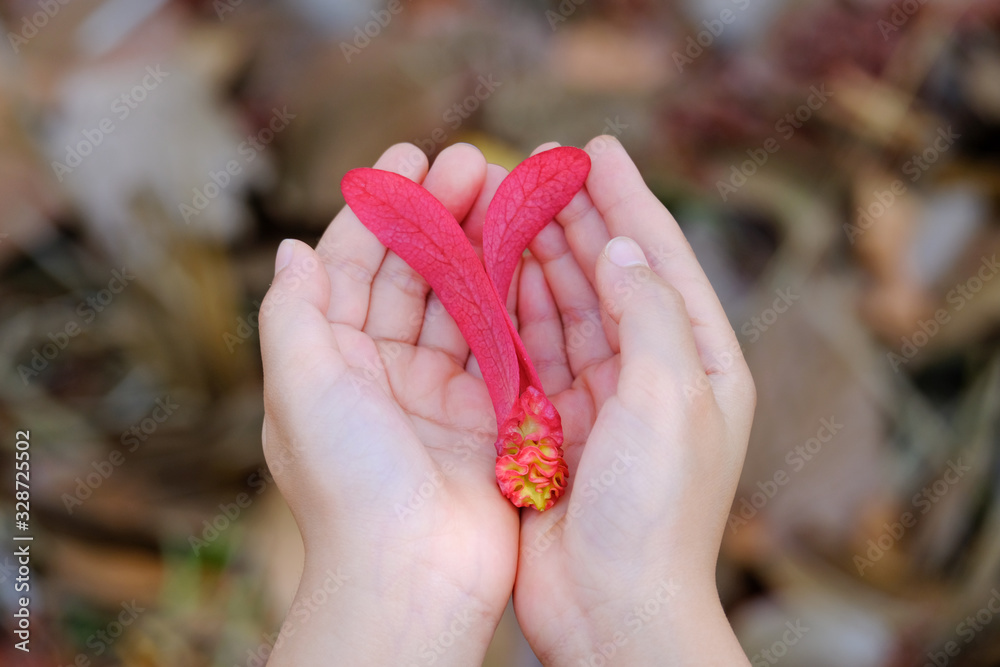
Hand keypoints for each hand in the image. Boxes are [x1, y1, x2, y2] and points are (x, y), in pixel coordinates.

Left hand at [259, 143, 518, 664]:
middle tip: (476, 160)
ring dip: (479, 243)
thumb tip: (293, 248)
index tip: (412, 155)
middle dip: (439, 213)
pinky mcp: (485, 415)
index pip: (352, 264)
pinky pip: (498, 339)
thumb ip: (294, 314)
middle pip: (411, 272)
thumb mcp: (299, 389)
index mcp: (330, 361)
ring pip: (459, 298)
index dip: (381, 208)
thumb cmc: (348, 485)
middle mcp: (381, 371)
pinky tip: (528, 250)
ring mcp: (436, 392)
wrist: (413, 578)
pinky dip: (511, 293)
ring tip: (508, 189)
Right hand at [512, 136, 754, 665]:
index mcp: (702, 362)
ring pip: (565, 308)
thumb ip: (648, 312)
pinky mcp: (553, 425)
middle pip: (610, 276)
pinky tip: (488, 274)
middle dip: (575, 220)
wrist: (614, 611)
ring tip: (504, 206)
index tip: (594, 148)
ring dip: (536, 257)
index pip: (663, 260)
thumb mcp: (670, 397)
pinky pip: (531, 350)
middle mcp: (654, 373)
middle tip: (535, 167)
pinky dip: (511, 310)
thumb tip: (619, 246)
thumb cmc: (656, 512)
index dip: (629, 199)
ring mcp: (601, 399)